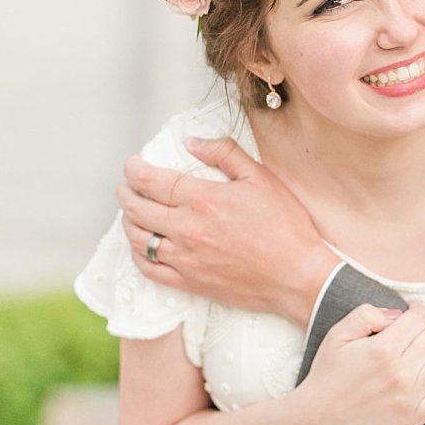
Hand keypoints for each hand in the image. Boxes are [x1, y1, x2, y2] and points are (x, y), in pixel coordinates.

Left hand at [120, 138, 340, 325]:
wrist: (298, 277)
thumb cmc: (286, 228)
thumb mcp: (263, 179)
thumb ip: (226, 154)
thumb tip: (192, 143)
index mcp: (204, 200)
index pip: (150, 180)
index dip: (133, 169)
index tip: (133, 165)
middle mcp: (187, 229)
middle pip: (136, 208)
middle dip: (126, 192)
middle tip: (129, 186)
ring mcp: (185, 258)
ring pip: (137, 238)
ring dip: (129, 221)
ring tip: (134, 212)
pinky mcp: (188, 281)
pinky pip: (148, 267)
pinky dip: (138, 253)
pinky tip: (144, 244)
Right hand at [295, 303, 424, 424]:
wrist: (319, 416)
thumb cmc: (328, 373)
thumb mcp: (339, 333)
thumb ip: (368, 314)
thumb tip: (400, 315)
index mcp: (383, 349)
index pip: (421, 319)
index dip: (422, 308)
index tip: (415, 309)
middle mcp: (401, 372)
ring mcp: (411, 396)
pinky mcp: (415, 416)